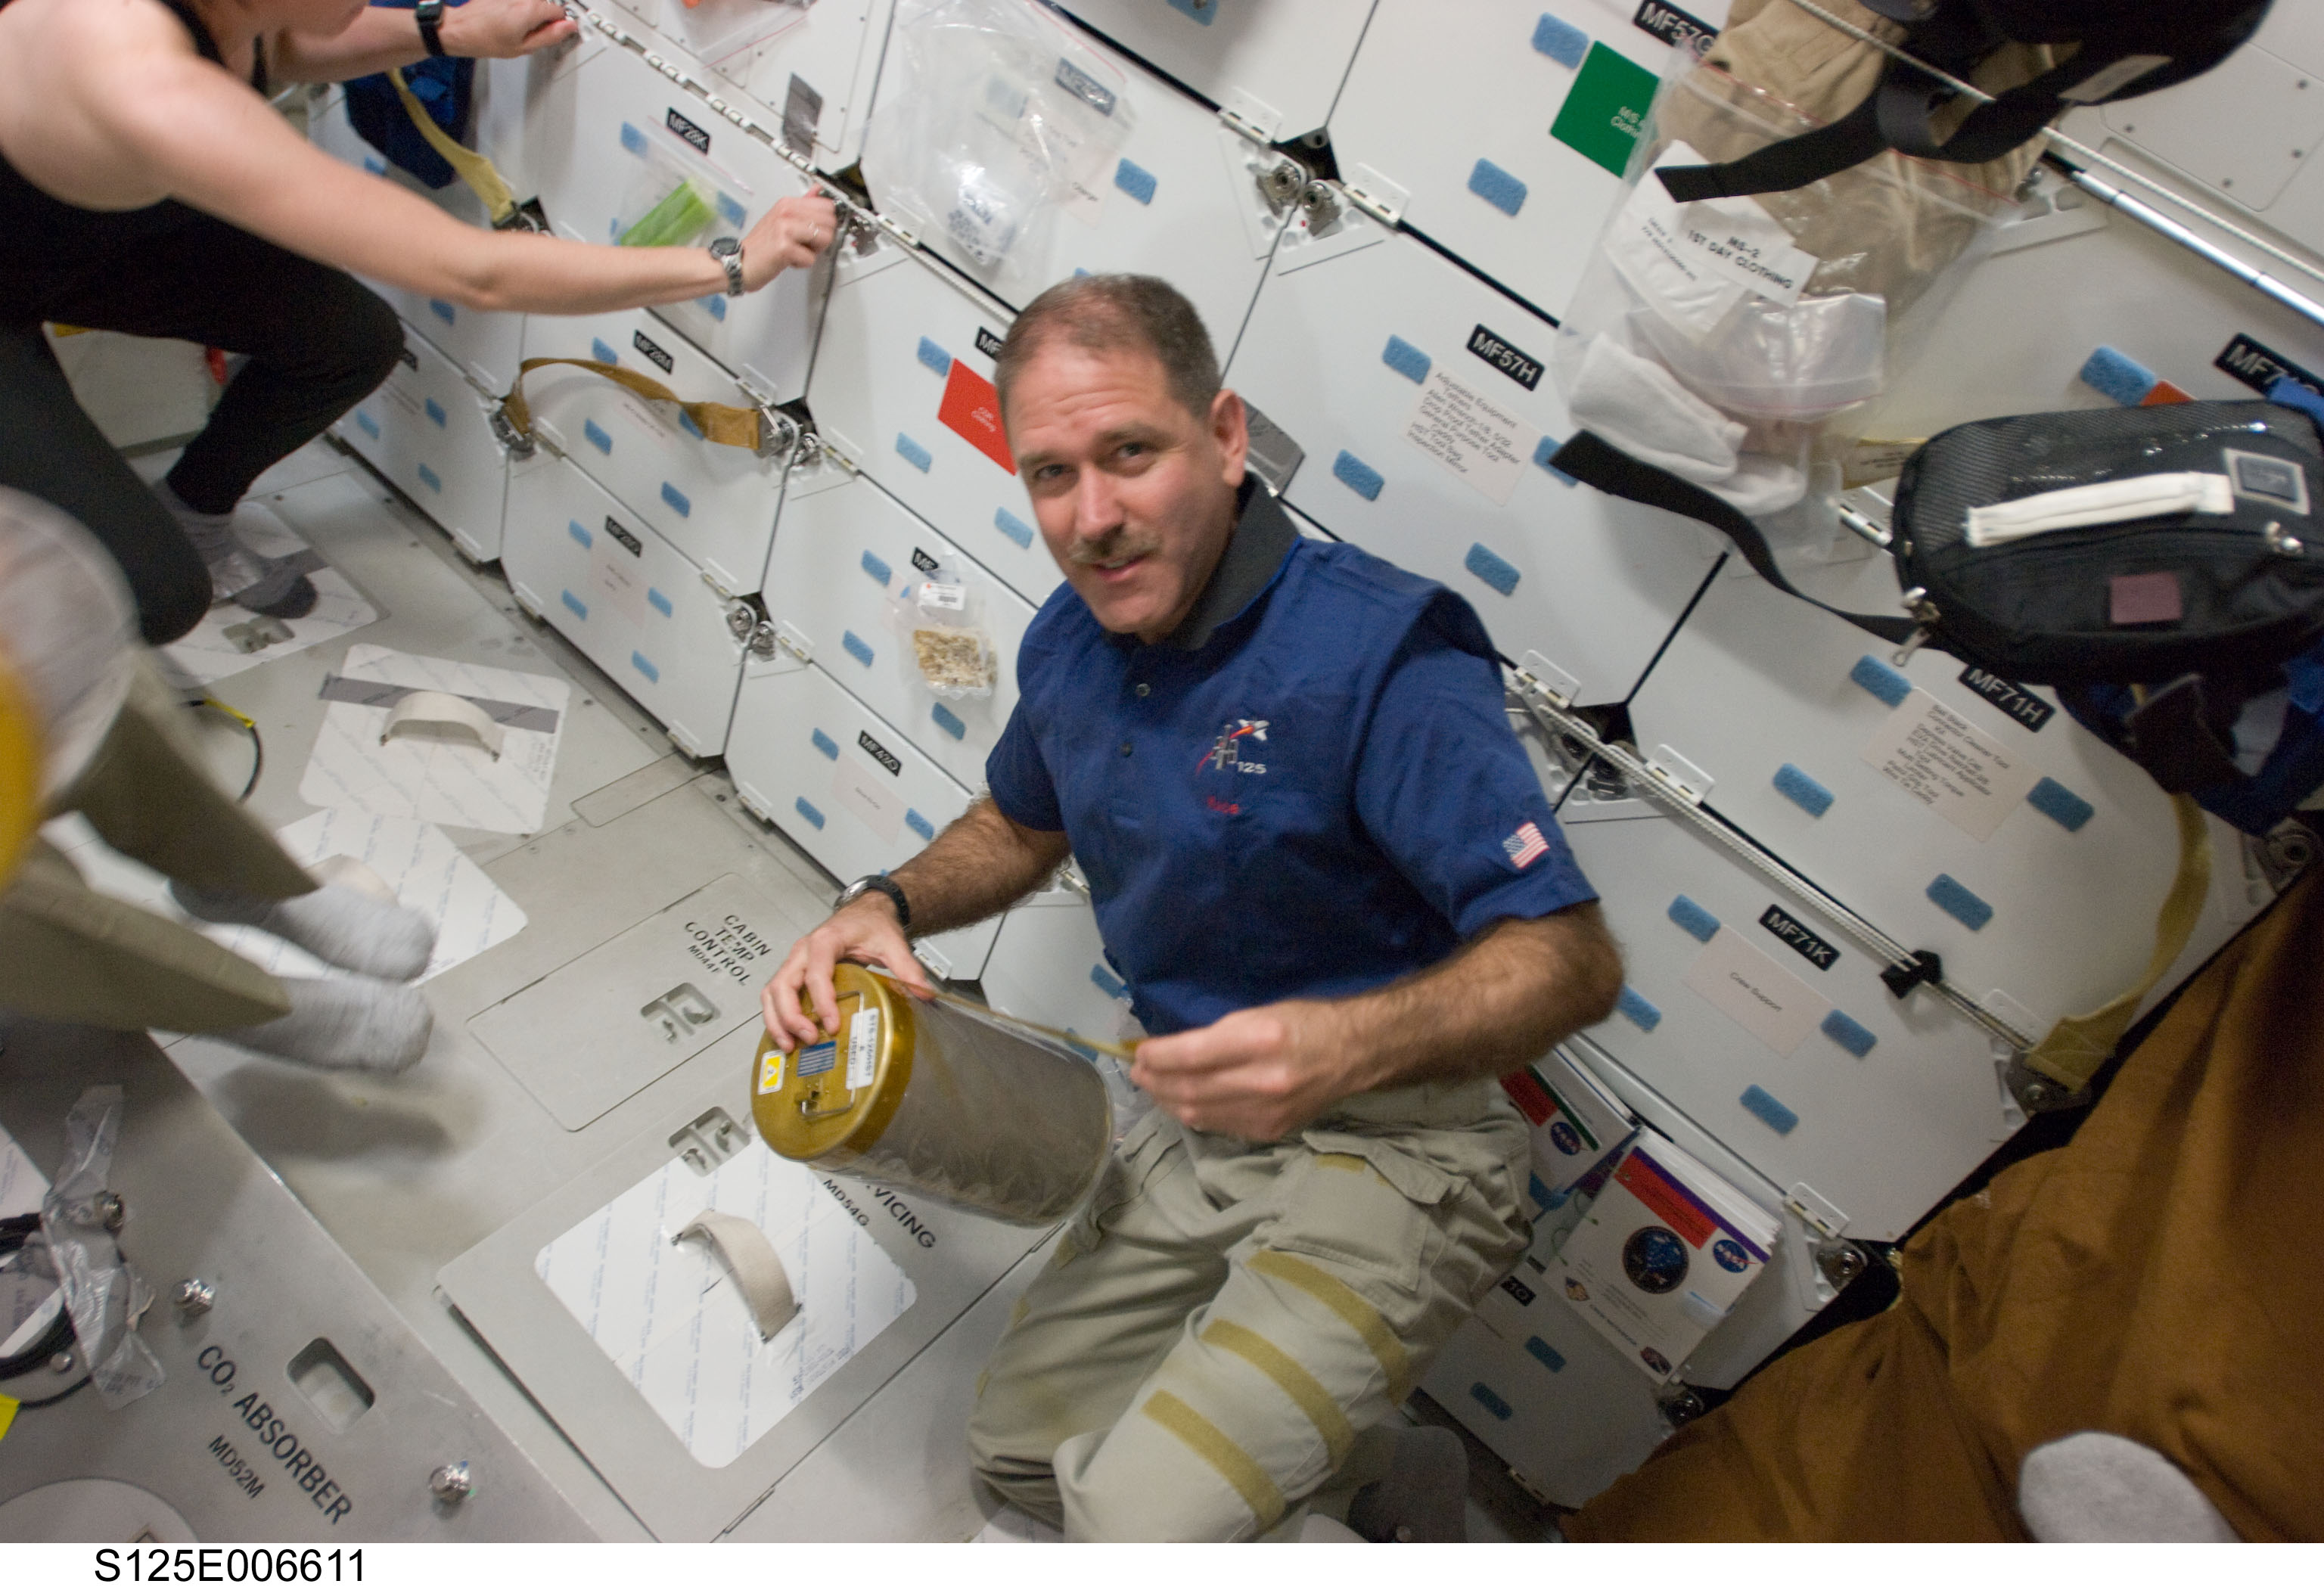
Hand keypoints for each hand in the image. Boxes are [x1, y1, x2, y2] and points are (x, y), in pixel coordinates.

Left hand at [440, 0, 576, 59]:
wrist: (459, 28)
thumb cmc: (485, 39)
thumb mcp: (524, 47)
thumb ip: (550, 36)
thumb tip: (569, 27)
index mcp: (531, 9)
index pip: (560, 11)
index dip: (558, 25)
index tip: (552, 34)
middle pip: (546, 5)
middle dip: (542, 19)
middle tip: (527, 34)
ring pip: (531, 3)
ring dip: (527, 14)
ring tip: (512, 27)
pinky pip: (518, 2)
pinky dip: (515, 9)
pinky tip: (503, 20)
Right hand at [740, 193, 839, 289]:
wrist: (739, 263)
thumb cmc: (761, 245)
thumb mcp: (781, 219)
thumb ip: (802, 205)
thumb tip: (818, 190)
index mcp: (787, 203)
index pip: (827, 206)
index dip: (826, 223)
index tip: (816, 230)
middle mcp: (786, 212)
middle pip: (829, 222)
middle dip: (822, 238)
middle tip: (804, 243)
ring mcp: (784, 228)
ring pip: (824, 238)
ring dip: (814, 251)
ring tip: (797, 250)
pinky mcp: (784, 247)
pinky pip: (810, 258)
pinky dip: (802, 264)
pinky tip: (788, 260)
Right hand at [759, 895, 934, 1051]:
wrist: (865, 911)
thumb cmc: (872, 924)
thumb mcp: (892, 943)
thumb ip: (907, 968)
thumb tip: (924, 993)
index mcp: (826, 941)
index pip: (817, 973)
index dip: (822, 1001)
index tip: (831, 1025)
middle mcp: (804, 951)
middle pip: (783, 984)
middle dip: (791, 1015)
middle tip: (808, 1039)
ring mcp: (795, 961)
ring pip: (773, 991)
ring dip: (778, 1020)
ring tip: (790, 1046)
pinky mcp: (794, 972)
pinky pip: (775, 995)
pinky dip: (777, 1016)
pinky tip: (787, 1037)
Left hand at [1129, 1001, 1364, 1141]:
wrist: (1353, 1054)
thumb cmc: (1304, 1023)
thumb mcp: (1259, 1013)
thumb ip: (1216, 1034)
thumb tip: (1171, 1050)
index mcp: (1259, 1040)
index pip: (1192, 1055)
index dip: (1158, 1057)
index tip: (1140, 1053)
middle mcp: (1262, 1080)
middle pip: (1190, 1089)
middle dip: (1155, 1083)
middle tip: (1138, 1074)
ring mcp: (1267, 1111)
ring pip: (1199, 1114)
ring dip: (1168, 1101)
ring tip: (1153, 1089)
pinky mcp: (1270, 1131)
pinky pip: (1219, 1126)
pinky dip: (1195, 1115)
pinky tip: (1183, 1103)